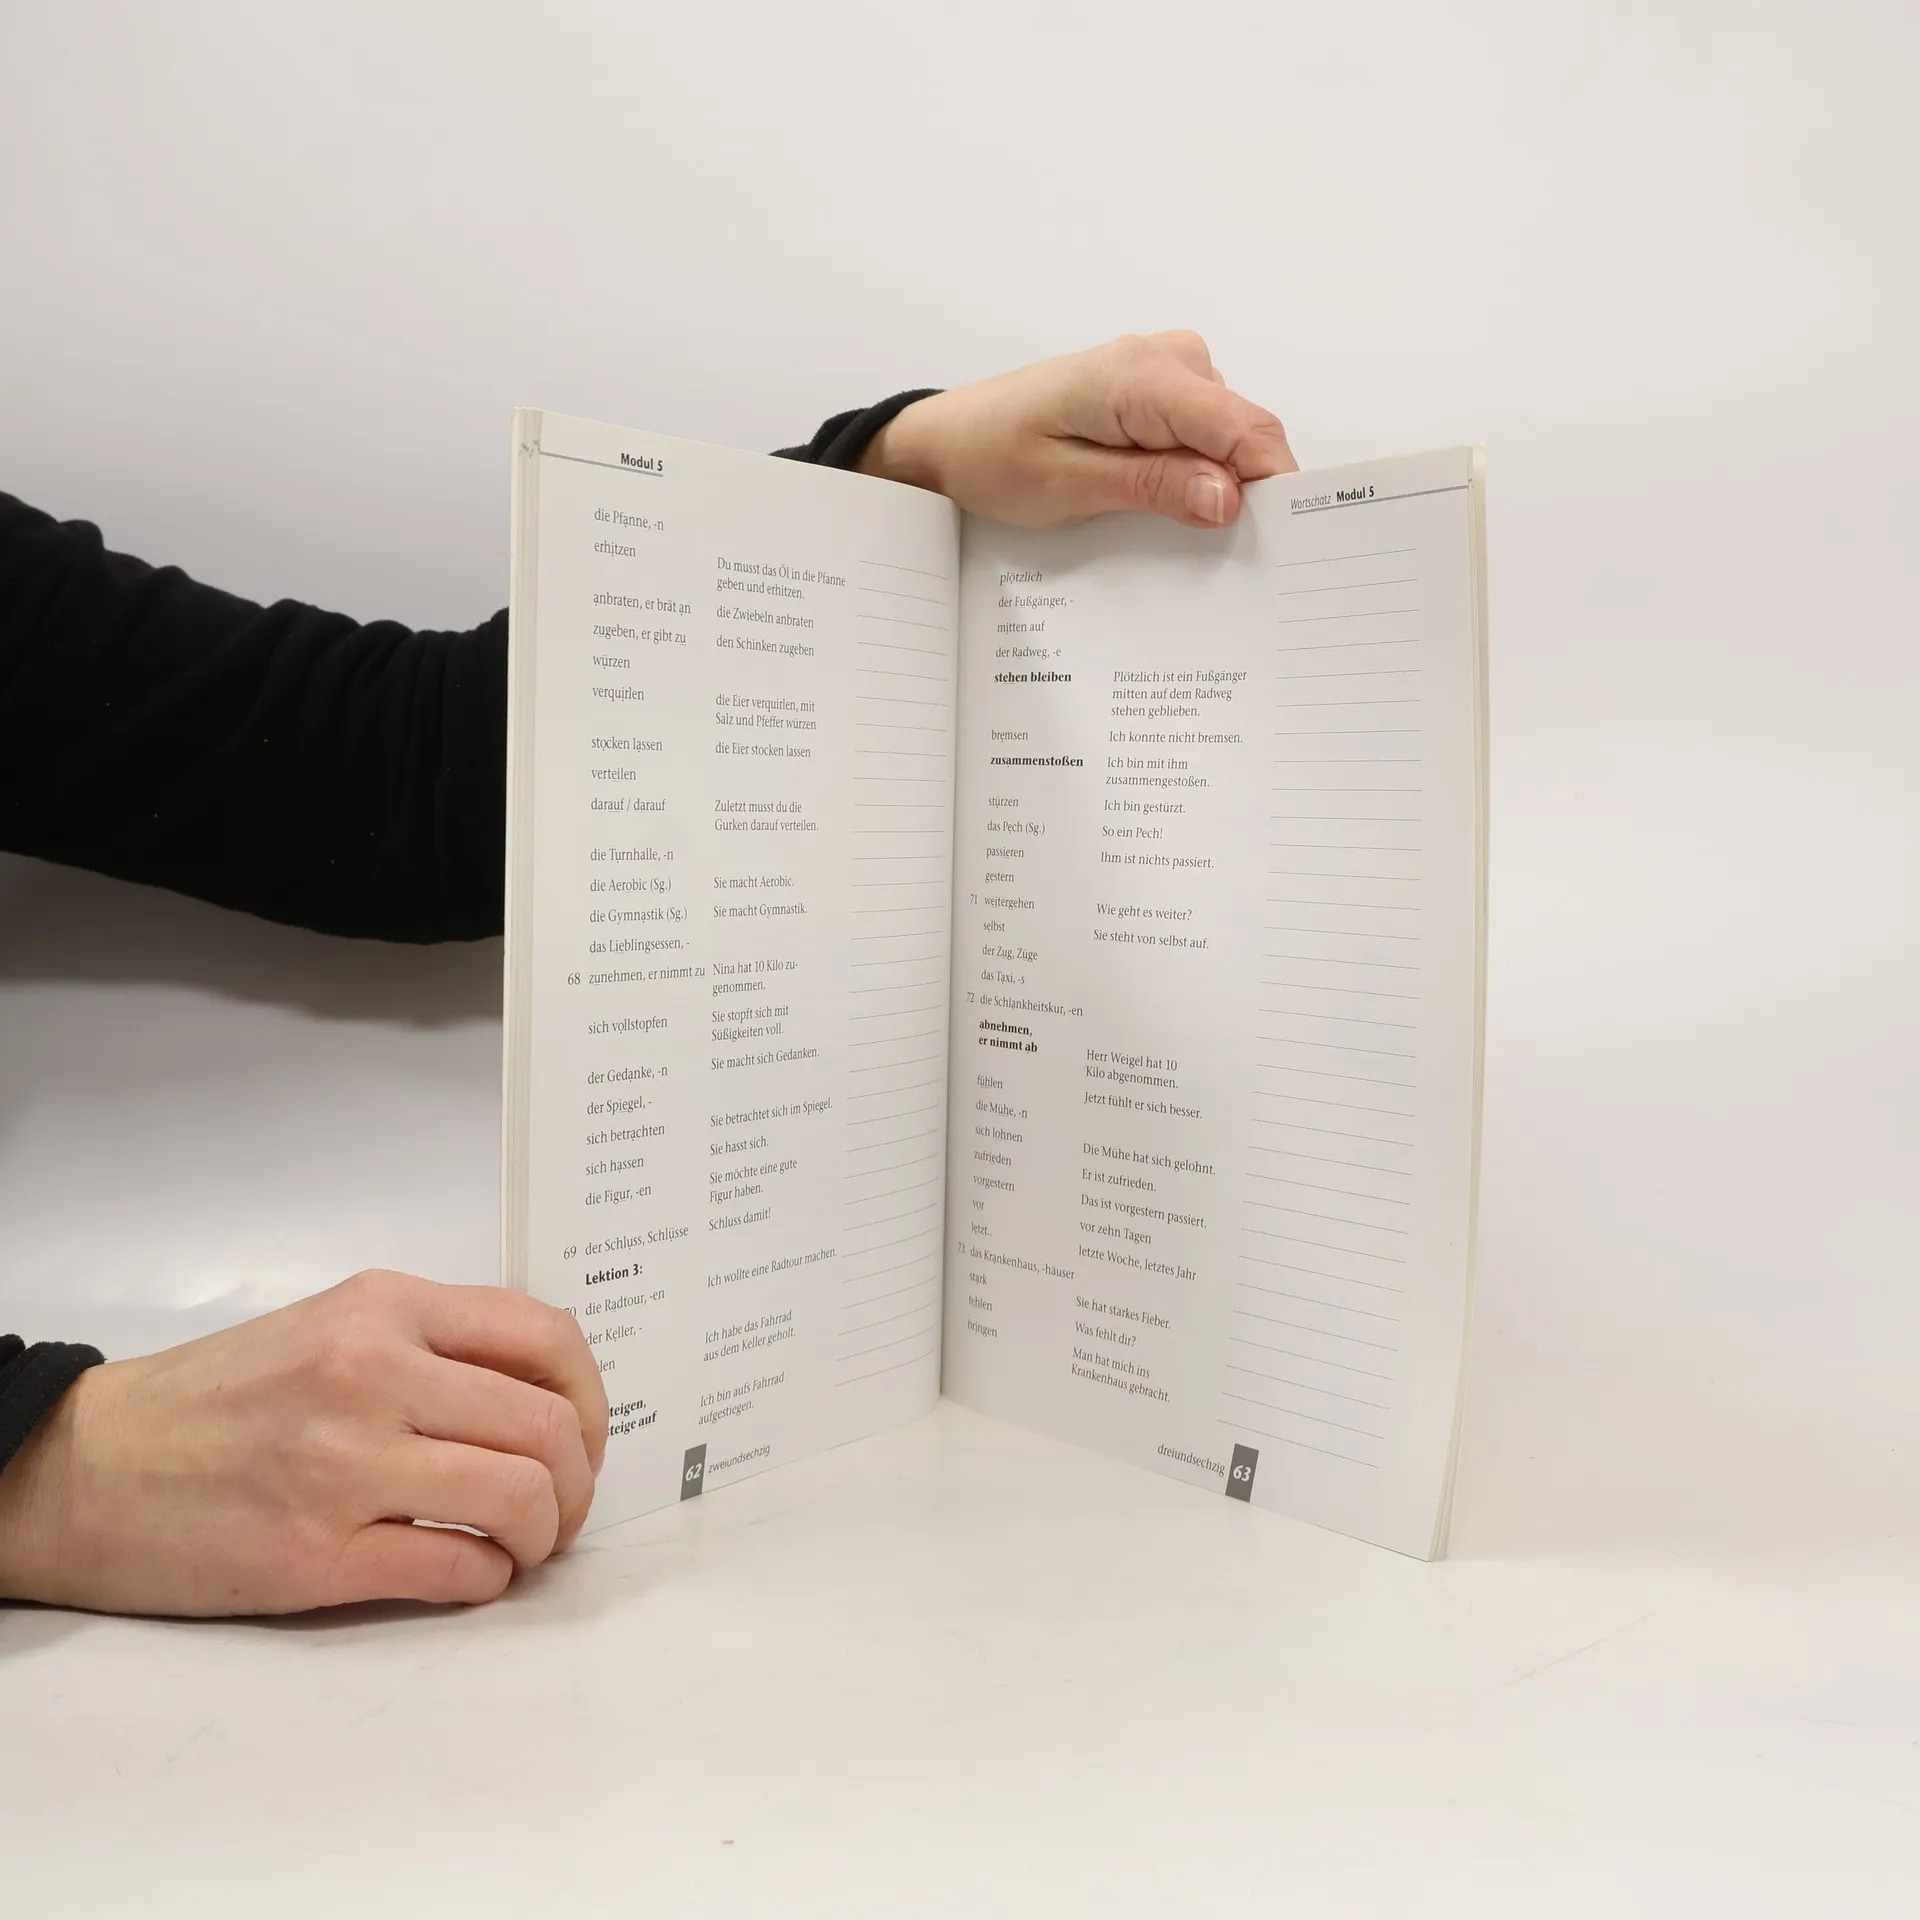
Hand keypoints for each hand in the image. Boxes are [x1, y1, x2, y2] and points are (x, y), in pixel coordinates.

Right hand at [0, 1270, 607, 1615]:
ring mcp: (344, 1466)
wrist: (86, 1467)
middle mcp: (371, 1374)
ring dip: (544, 1535)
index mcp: (385, 1308)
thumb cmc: (218, 1399)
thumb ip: (437, 1345)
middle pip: (549, 1427)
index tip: (586, 1437)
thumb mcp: (334, 1326)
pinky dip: (487, 1579)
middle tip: (562, 1506)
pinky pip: (455, 1570)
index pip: (548, 1339)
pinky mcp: (314, 1556)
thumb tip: (547, 1393)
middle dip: (580, 1481)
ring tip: (522, 1545)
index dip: (594, 1398)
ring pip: (520, 1498)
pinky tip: (470, 1572)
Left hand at [859, 331, 1296, 528]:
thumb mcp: (1067, 486)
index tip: (1287, 541)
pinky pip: (1207, 434)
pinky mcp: (1164, 390)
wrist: (953, 437)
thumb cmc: (994, 456)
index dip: (1275, 483)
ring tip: (1177, 528)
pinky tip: (1168, 504)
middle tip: (1227, 557)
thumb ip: (1152, 485)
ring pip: (1231, 437)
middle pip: (1246, 433)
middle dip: (1247, 493)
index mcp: (1142, 375)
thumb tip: (1228, 496)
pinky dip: (1200, 472)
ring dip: (1218, 486)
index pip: (1244, 426)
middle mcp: (1168, 359)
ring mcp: (1170, 369)